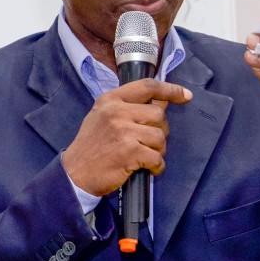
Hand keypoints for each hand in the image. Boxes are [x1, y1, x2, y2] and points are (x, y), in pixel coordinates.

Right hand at [62, 79, 192, 195]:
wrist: (74, 173)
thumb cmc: (91, 147)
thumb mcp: (103, 117)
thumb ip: (129, 107)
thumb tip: (161, 101)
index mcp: (110, 100)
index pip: (147, 86)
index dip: (170, 90)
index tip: (185, 96)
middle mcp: (116, 112)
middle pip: (158, 114)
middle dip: (160, 131)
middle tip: (150, 143)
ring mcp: (123, 131)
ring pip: (160, 136)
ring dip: (158, 150)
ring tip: (146, 157)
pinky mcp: (129, 152)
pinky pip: (157, 157)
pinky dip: (157, 166)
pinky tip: (149, 169)